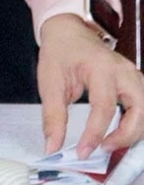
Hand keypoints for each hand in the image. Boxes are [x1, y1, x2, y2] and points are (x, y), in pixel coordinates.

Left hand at [40, 13, 143, 157]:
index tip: (83, 151)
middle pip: (140, 110)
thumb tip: (52, 146)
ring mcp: (133, 76)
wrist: (69, 32)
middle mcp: (123, 71)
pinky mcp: (136, 83)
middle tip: (102, 148)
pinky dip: (136, 124)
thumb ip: (53, 117)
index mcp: (100, 67)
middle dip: (125, 136)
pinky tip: (119, 132)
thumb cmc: (60, 53)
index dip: (95, 133)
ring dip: (133, 132)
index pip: (104, 107)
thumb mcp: (49, 83)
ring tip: (109, 142)